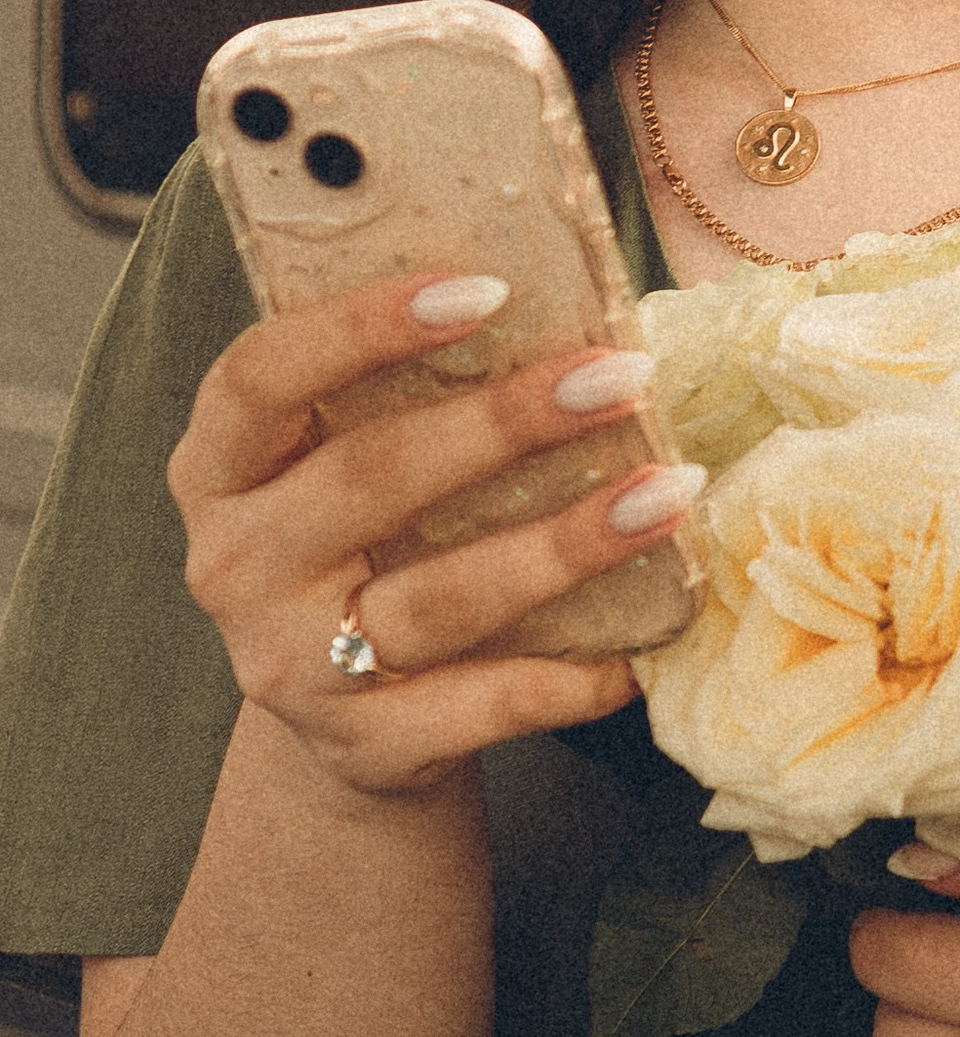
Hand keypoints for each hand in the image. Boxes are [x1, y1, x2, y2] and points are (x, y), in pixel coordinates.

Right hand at [168, 272, 700, 793]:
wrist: (349, 731)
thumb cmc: (369, 551)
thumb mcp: (345, 467)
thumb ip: (408, 396)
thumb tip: (568, 310)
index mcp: (217, 472)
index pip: (259, 377)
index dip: (362, 326)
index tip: (486, 288)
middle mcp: (236, 568)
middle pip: (371, 479)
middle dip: (506, 422)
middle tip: (618, 376)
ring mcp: (293, 666)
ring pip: (441, 598)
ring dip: (565, 543)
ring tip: (666, 493)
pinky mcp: (364, 747)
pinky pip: (487, 704)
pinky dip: (575, 675)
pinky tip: (648, 644)